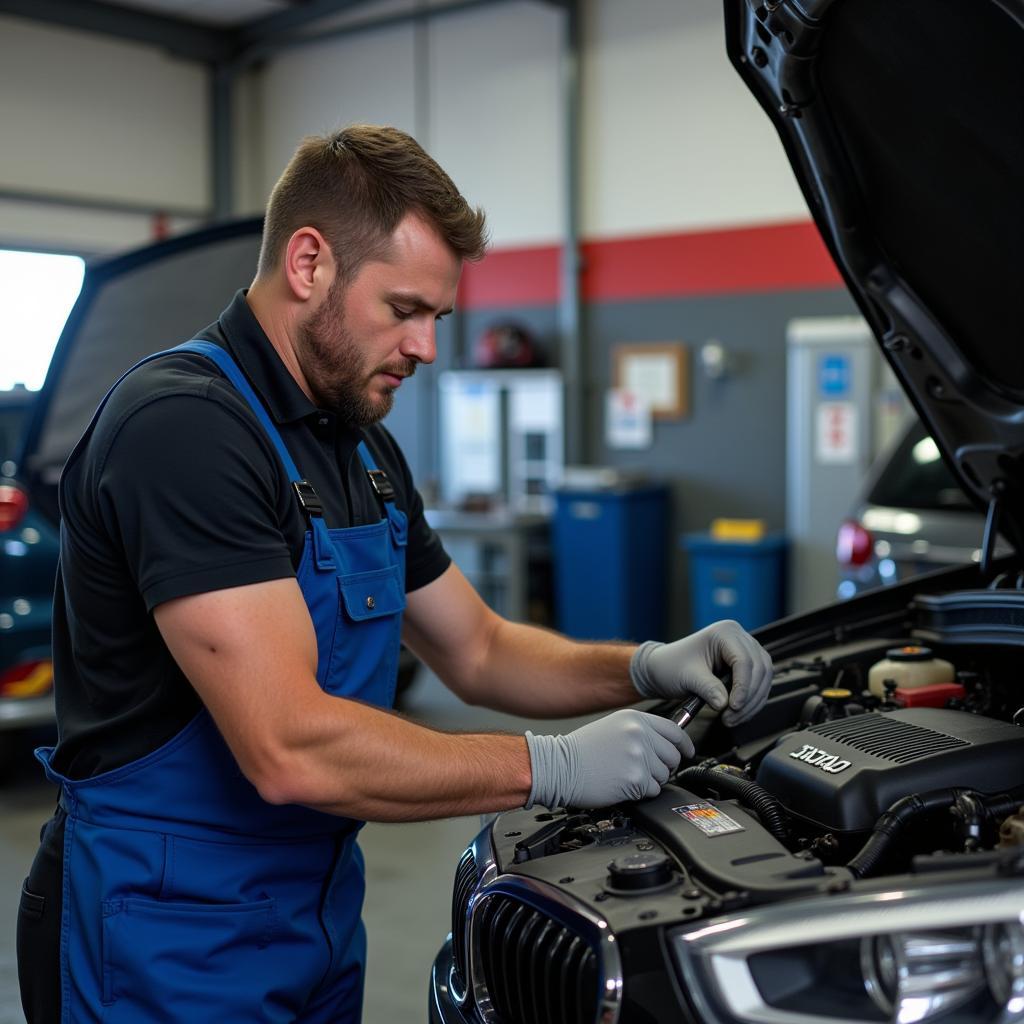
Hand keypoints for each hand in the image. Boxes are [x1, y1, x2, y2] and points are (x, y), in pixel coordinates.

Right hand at [525, 709, 686, 808]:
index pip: (674, 731)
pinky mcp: (635, 779)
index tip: (686, 752)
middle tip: (644, 770)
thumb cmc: (580, 750)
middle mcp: (639, 734)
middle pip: (673, 756)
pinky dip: (641, 792)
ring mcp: (639, 756)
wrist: (558, 766)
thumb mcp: (612, 727)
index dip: (684, 745)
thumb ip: (640, 731)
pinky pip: (652, 791)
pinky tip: (622, 784)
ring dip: (650, 781)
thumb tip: (666, 744)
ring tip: (626, 775)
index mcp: (635, 719)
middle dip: (663, 767)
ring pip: (664, 775)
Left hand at [629, 620, 772, 725]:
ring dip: (752, 702)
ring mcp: (745, 650)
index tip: (733, 707)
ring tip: (732, 719)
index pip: (744, 660)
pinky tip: (738, 714)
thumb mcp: (688, 677)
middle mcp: (739, 638)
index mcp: (725, 633)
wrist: (662, 669)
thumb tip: (725, 704)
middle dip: (748, 698)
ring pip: (763, 678)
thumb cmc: (671, 666)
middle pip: (759, 669)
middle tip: (731, 717)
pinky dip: (751, 701)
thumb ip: (708, 689)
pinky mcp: (746, 665)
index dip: (743, 686)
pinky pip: (758, 684)